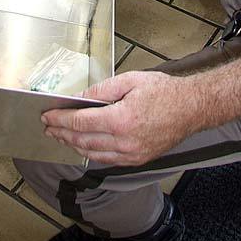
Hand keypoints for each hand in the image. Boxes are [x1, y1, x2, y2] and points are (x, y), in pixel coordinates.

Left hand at [41, 71, 195, 165]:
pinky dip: (91, 153)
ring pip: (92, 153)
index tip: (48, 115)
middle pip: (82, 140)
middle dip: (62, 133)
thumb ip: (103, 89)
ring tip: (60, 137)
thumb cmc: (165, 92)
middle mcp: (124, 141)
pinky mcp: (137, 159)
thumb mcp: (131, 80)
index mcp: (120, 119)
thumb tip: (82, 97)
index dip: (61, 119)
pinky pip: (107, 160)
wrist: (191, 108)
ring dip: (73, 145)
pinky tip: (84, 146)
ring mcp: (131, 154)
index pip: (80, 122)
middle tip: (49, 127)